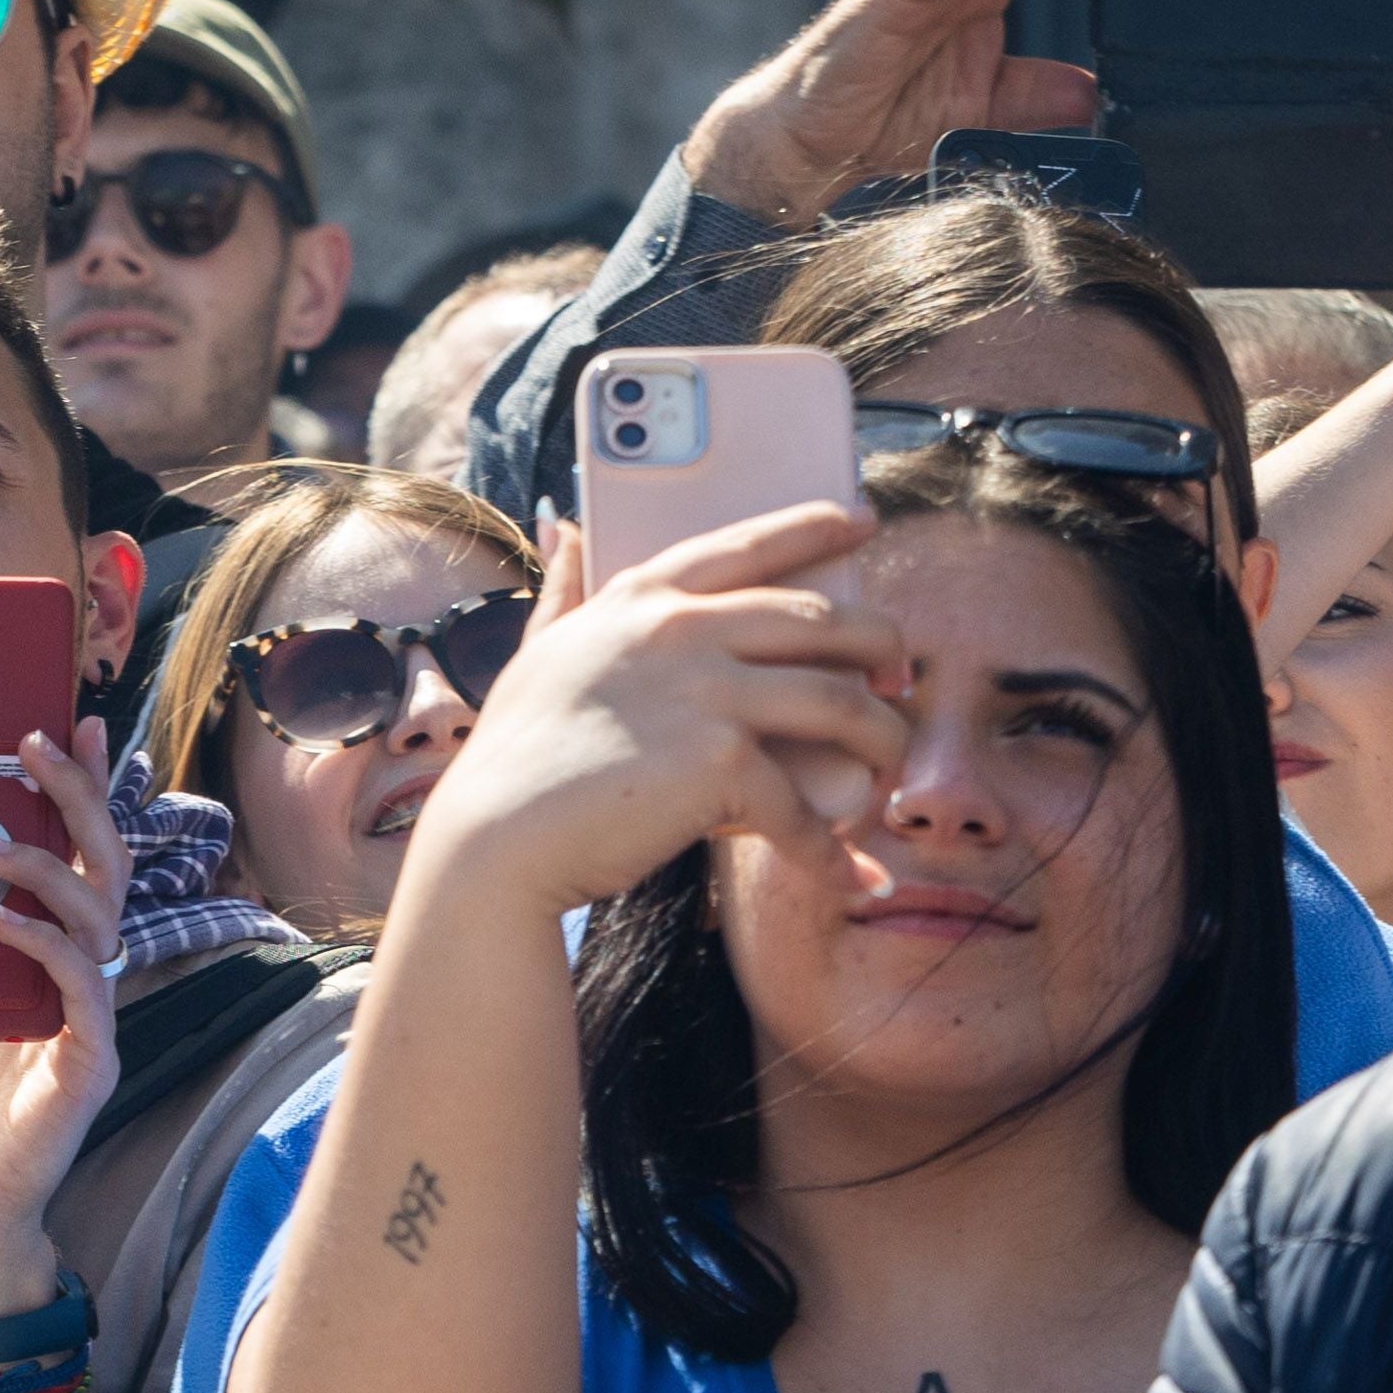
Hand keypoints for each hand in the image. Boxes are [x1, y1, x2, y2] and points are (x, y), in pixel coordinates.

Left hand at [0, 723, 126, 1321]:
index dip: (70, 784)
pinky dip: (43, 943)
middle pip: (98, 859)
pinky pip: (83, 984)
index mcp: (29, 947)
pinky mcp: (86, 1058)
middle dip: (72, 793)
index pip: (63, 849)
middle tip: (30, 742)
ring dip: (42, 863)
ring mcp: (85, 1012)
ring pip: (98, 910)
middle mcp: (69, 968)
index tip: (58, 716)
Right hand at [418, 510, 912, 919]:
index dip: (816, 525)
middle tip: (898, 677)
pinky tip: (844, 872)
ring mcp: (704, 691)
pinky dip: (829, 847)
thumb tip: (569, 526)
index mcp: (643, 598)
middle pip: (823, 619)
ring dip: (883, 741)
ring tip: (886, 771)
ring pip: (842, 701)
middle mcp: (680, 630)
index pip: (749, 543)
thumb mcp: (540, 653)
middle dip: (882, 646)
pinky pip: (804, 803)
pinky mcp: (720, 761)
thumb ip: (566, 589)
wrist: (494, 842)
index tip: (864, 520)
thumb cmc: (515, 756)